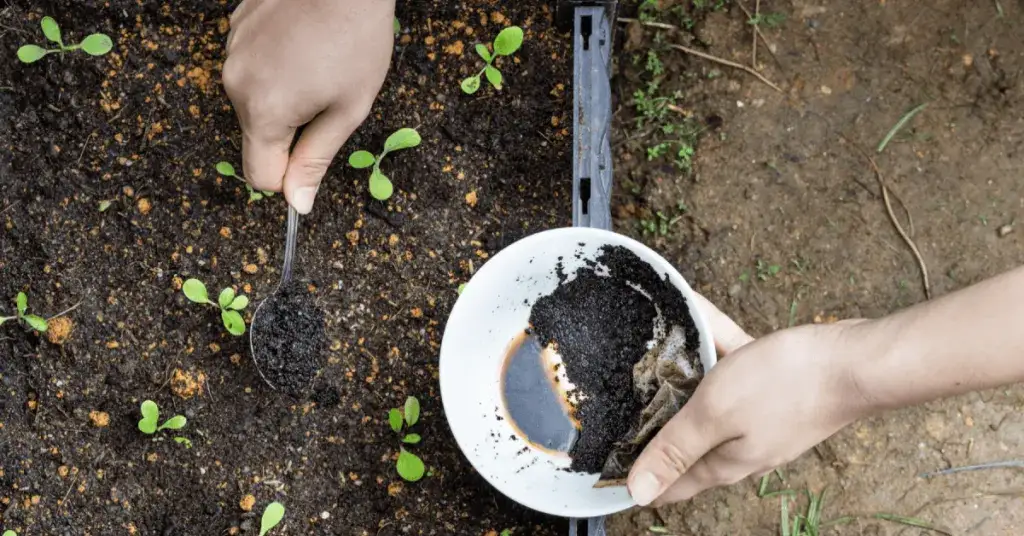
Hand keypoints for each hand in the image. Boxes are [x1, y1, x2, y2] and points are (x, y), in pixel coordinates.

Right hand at [223, 0, 394, 213]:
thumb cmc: (356, 38)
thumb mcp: (348, 109)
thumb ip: (316, 159)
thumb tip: (296, 203)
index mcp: (264, 111)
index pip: (259, 176)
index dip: (289, 174)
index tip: (313, 153)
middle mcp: (235, 84)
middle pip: (257, 136)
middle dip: (290, 129)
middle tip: (326, 95)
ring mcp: (231, 53)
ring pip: (254, 99)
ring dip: (283, 95)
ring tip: (316, 62)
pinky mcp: (234, 28)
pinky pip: (251, 67)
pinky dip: (275, 65)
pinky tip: (301, 42)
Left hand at [628, 298, 868, 505]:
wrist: (855, 360)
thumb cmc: (786, 385)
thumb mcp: (716, 414)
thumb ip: (676, 449)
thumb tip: (639, 494)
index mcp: (723, 462)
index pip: (671, 485)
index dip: (637, 479)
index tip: (605, 467)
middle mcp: (740, 446)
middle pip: (686, 438)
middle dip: (655, 421)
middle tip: (622, 399)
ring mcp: (760, 418)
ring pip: (709, 396)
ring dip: (684, 373)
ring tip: (656, 347)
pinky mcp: (774, 390)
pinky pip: (732, 365)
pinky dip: (716, 344)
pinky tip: (700, 314)